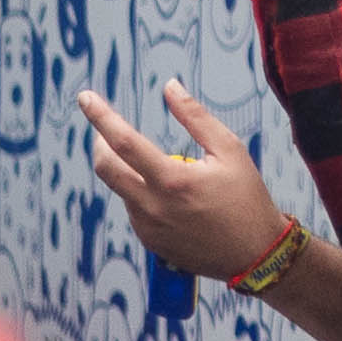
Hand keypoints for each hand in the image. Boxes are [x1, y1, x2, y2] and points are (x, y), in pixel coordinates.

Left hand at [79, 81, 293, 279]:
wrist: (256, 254)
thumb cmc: (247, 197)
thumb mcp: (231, 150)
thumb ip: (197, 117)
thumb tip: (170, 86)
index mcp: (173, 180)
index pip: (124, 142)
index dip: (101, 117)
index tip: (86, 97)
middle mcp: (153, 206)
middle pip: (105, 167)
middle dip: (100, 142)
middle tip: (109, 131)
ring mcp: (147, 227)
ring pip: (121, 188)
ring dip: (129, 171)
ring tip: (165, 170)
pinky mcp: (149, 241)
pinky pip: (134, 209)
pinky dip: (143, 194)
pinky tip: (175, 199)